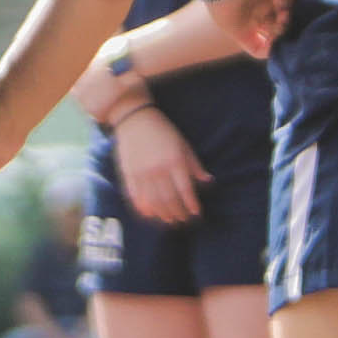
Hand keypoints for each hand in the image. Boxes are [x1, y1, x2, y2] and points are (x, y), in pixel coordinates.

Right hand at [108, 108, 203, 227]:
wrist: (134, 119)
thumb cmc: (163, 131)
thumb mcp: (183, 144)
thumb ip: (194, 164)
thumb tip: (208, 180)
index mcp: (174, 161)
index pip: (185, 190)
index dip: (191, 204)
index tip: (196, 212)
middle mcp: (158, 170)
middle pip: (169, 199)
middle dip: (178, 212)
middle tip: (183, 219)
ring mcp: (142, 173)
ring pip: (153, 202)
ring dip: (162, 214)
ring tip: (169, 219)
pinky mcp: (129, 174)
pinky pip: (136, 197)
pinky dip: (143, 208)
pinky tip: (150, 213)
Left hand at [204, 0, 337, 57]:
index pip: (297, 3)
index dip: (301, 0)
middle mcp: (266, 5)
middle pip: (288, 19)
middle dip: (291, 13)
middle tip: (284, 0)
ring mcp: (253, 20)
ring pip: (277, 36)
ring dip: (282, 28)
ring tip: (278, 13)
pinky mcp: (241, 34)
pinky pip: (260, 50)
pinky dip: (270, 48)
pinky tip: (274, 36)